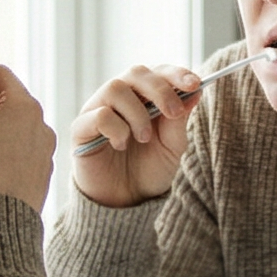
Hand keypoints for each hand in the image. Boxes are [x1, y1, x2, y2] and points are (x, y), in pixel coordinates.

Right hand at [68, 64, 202, 207]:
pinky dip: (116, 129)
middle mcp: (120, 99)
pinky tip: (120, 145)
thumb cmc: (148, 171)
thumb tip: (194, 92)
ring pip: (115, 88)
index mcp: (144, 99)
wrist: (125, 202)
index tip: (195, 84)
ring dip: (137, 113)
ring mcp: (98, 111)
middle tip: (173, 112)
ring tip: (144, 138)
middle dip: (160, 89)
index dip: (176, 74)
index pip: (158, 73)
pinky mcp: (81, 129)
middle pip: (136, 73)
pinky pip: (98, 115)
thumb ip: (178, 120)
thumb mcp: (172, 147)